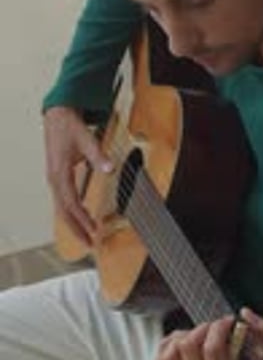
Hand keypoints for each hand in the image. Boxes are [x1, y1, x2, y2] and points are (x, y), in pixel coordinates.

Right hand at [44, 106, 112, 244]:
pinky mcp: (59, 177)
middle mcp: (55, 179)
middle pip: (64, 211)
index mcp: (60, 173)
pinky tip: (83, 217)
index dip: (81, 219)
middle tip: (90, 244)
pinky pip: (64, 200)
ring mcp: (55, 179)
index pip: (70, 203)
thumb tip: (109, 169)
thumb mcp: (87, 139)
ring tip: (88, 236)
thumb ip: (98, 155)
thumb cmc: (70, 126)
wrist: (58, 114)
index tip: (93, 231)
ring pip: (63, 208)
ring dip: (74, 223)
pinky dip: (72, 212)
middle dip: (76, 229)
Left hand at [155, 307, 262, 359]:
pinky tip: (191, 343)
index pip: (212, 350)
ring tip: (205, 337)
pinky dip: (174, 342)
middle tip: (219, 328)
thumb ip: (261, 333)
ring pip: (173, 348)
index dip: (220, 328)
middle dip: (206, 328)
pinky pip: (163, 353)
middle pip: (189, 344)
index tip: (231, 322)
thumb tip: (245, 315)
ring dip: (189, 335)